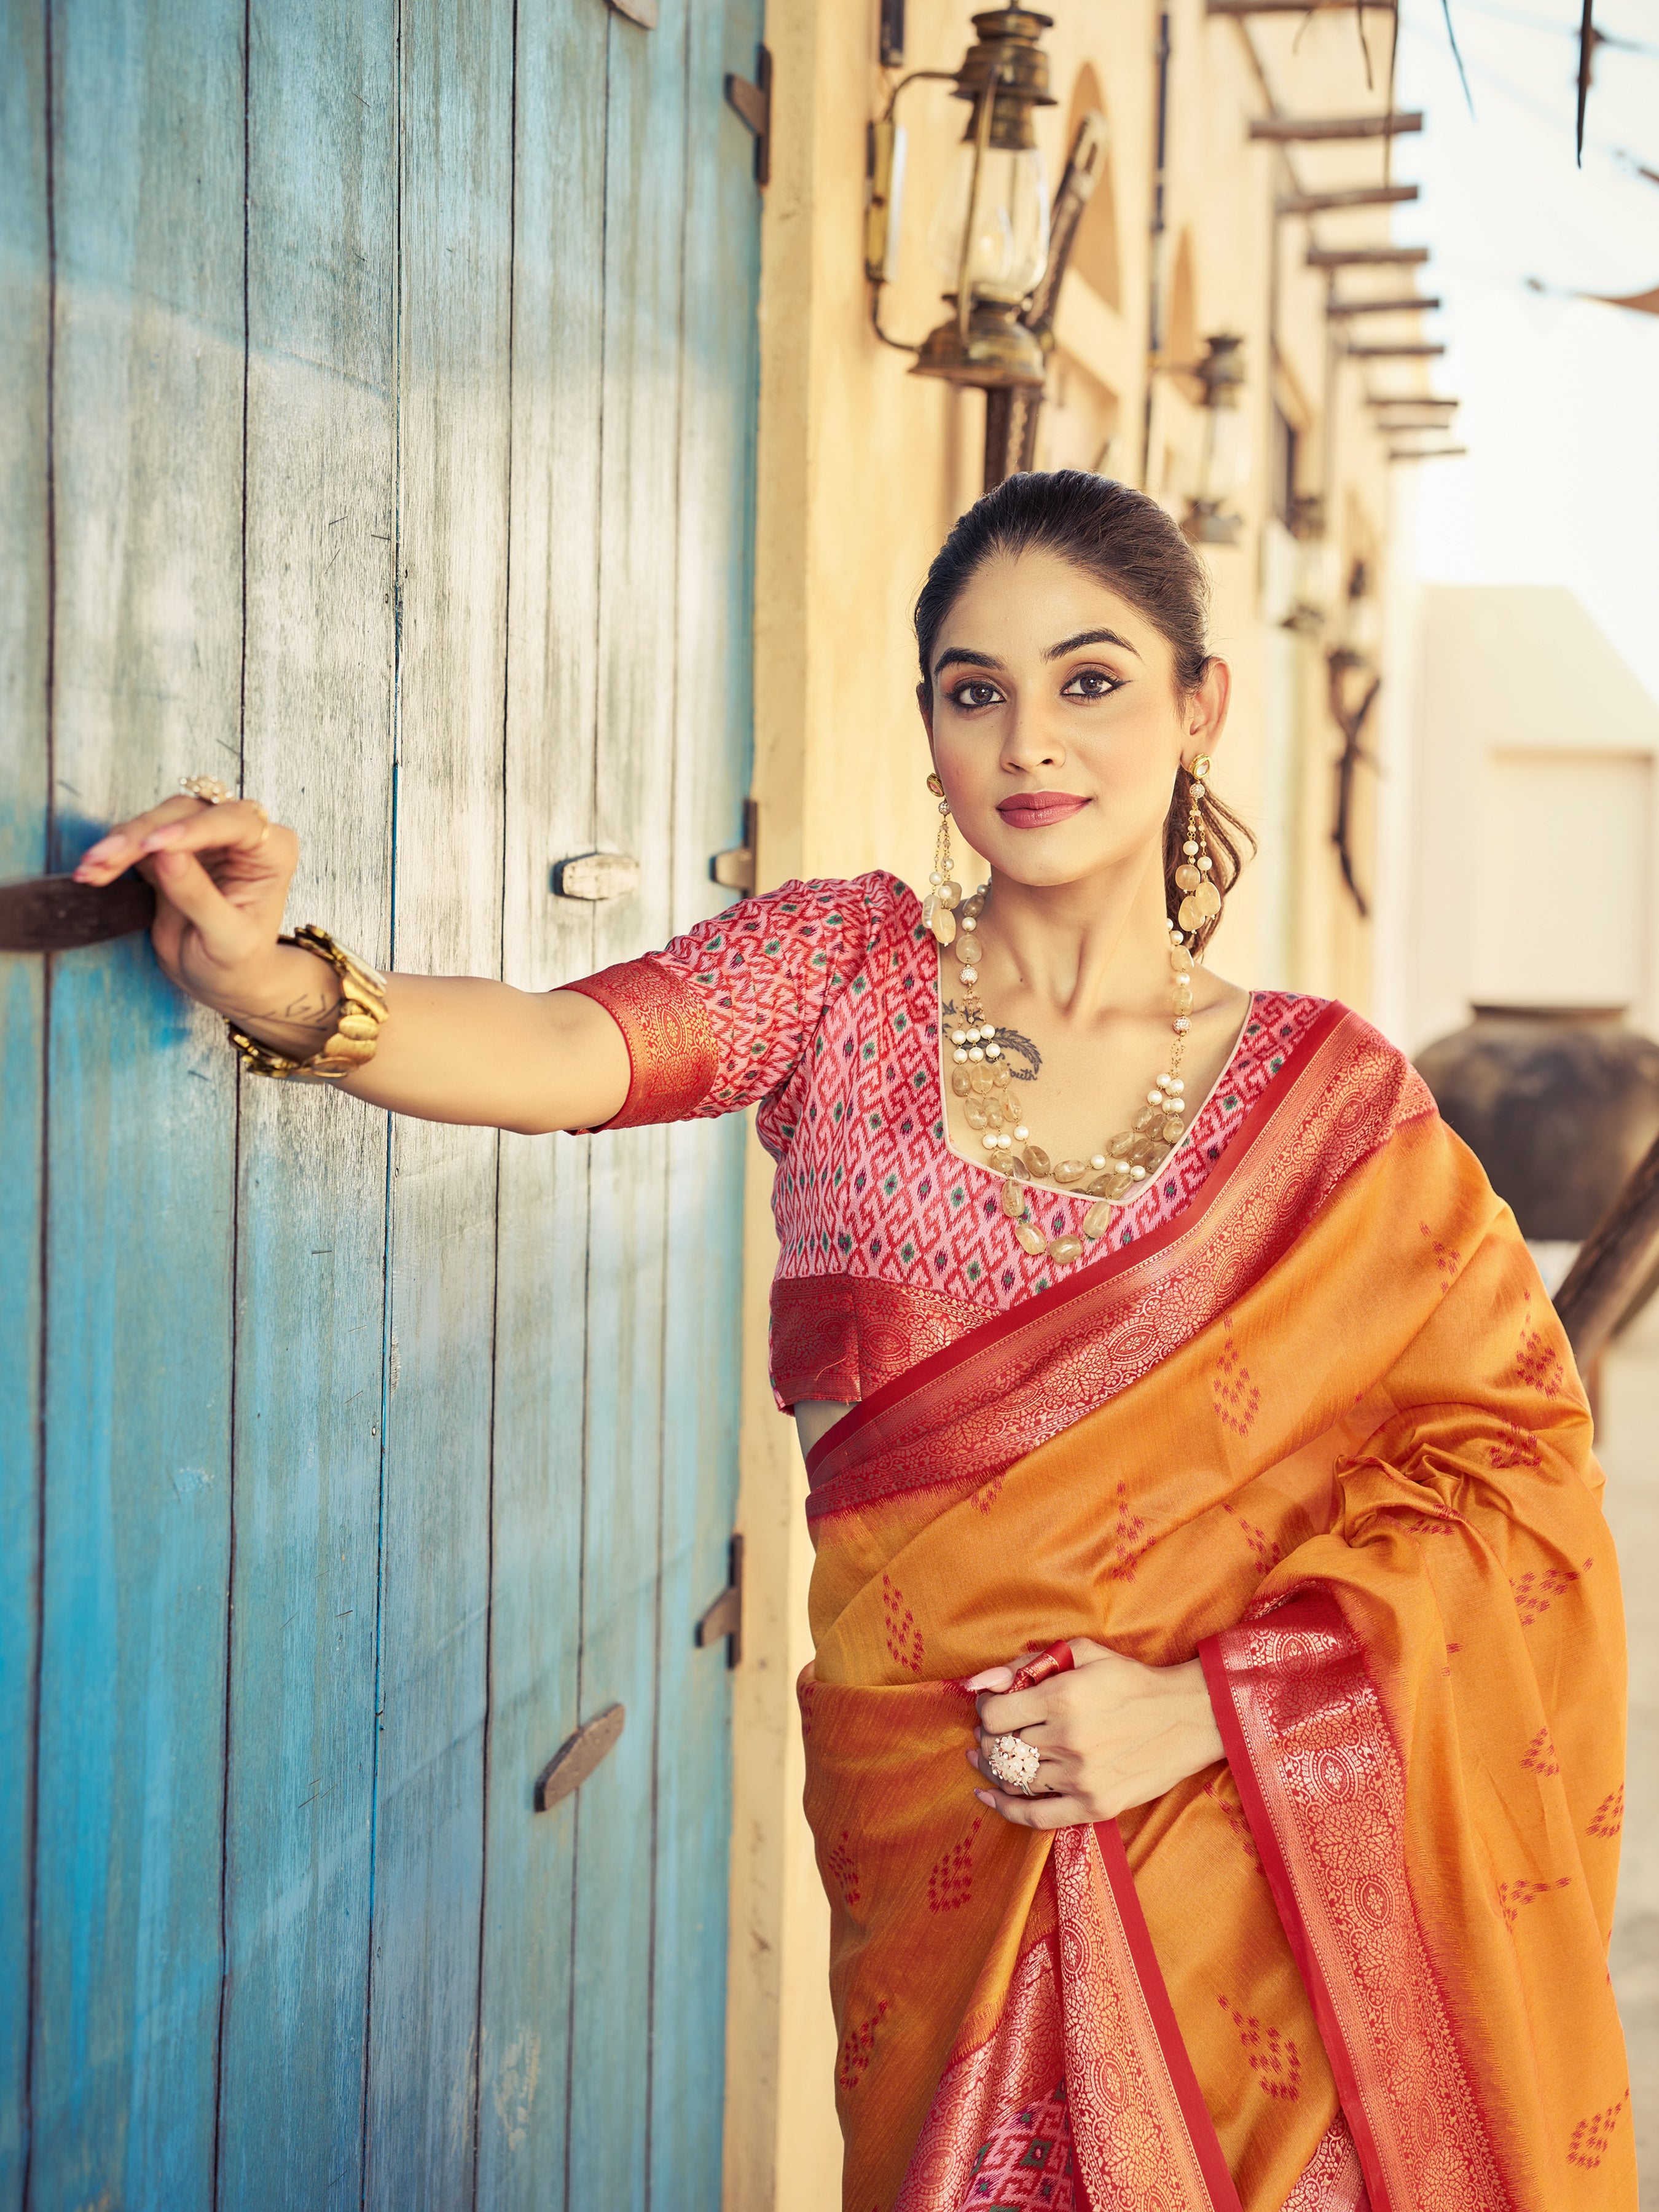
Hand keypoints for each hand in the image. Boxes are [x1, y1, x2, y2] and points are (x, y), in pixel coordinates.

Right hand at [72, 795, 333, 1042]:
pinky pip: (137, 841)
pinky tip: (92, 871)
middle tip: (107, 859)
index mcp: (271, 851)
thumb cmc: (240, 962)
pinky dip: (113, 854)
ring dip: (121, 843)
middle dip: (143, 835)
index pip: (234, 822)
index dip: (193, 829)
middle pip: (188, 813)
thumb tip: (166, 855)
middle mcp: (239, 835)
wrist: (223, 979)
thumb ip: (200, 897)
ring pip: (157, 821)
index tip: (157, 844)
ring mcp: (201, 838)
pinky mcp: (168, 850)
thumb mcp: (228, 940)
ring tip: (91, 868)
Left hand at [964, 1639, 1223, 1828]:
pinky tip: (989, 1796)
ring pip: (1015, 1780)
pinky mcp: (1095, 1805)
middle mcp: (1069, 1741)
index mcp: (1063, 1698)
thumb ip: (1025, 1664)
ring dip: (995, 1768)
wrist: (1187, 1716)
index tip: (993, 1705)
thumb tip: (978, 1683)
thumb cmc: (1130, 1680)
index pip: (994, 1716)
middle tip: (993, 1731)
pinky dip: (1006, 1809)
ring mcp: (1082, 1778)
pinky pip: (1036, 1817)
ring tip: (991, 1757)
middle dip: (988, 1739)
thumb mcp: (1081, 1653)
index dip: (985, 1710)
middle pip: (1000, 1749)